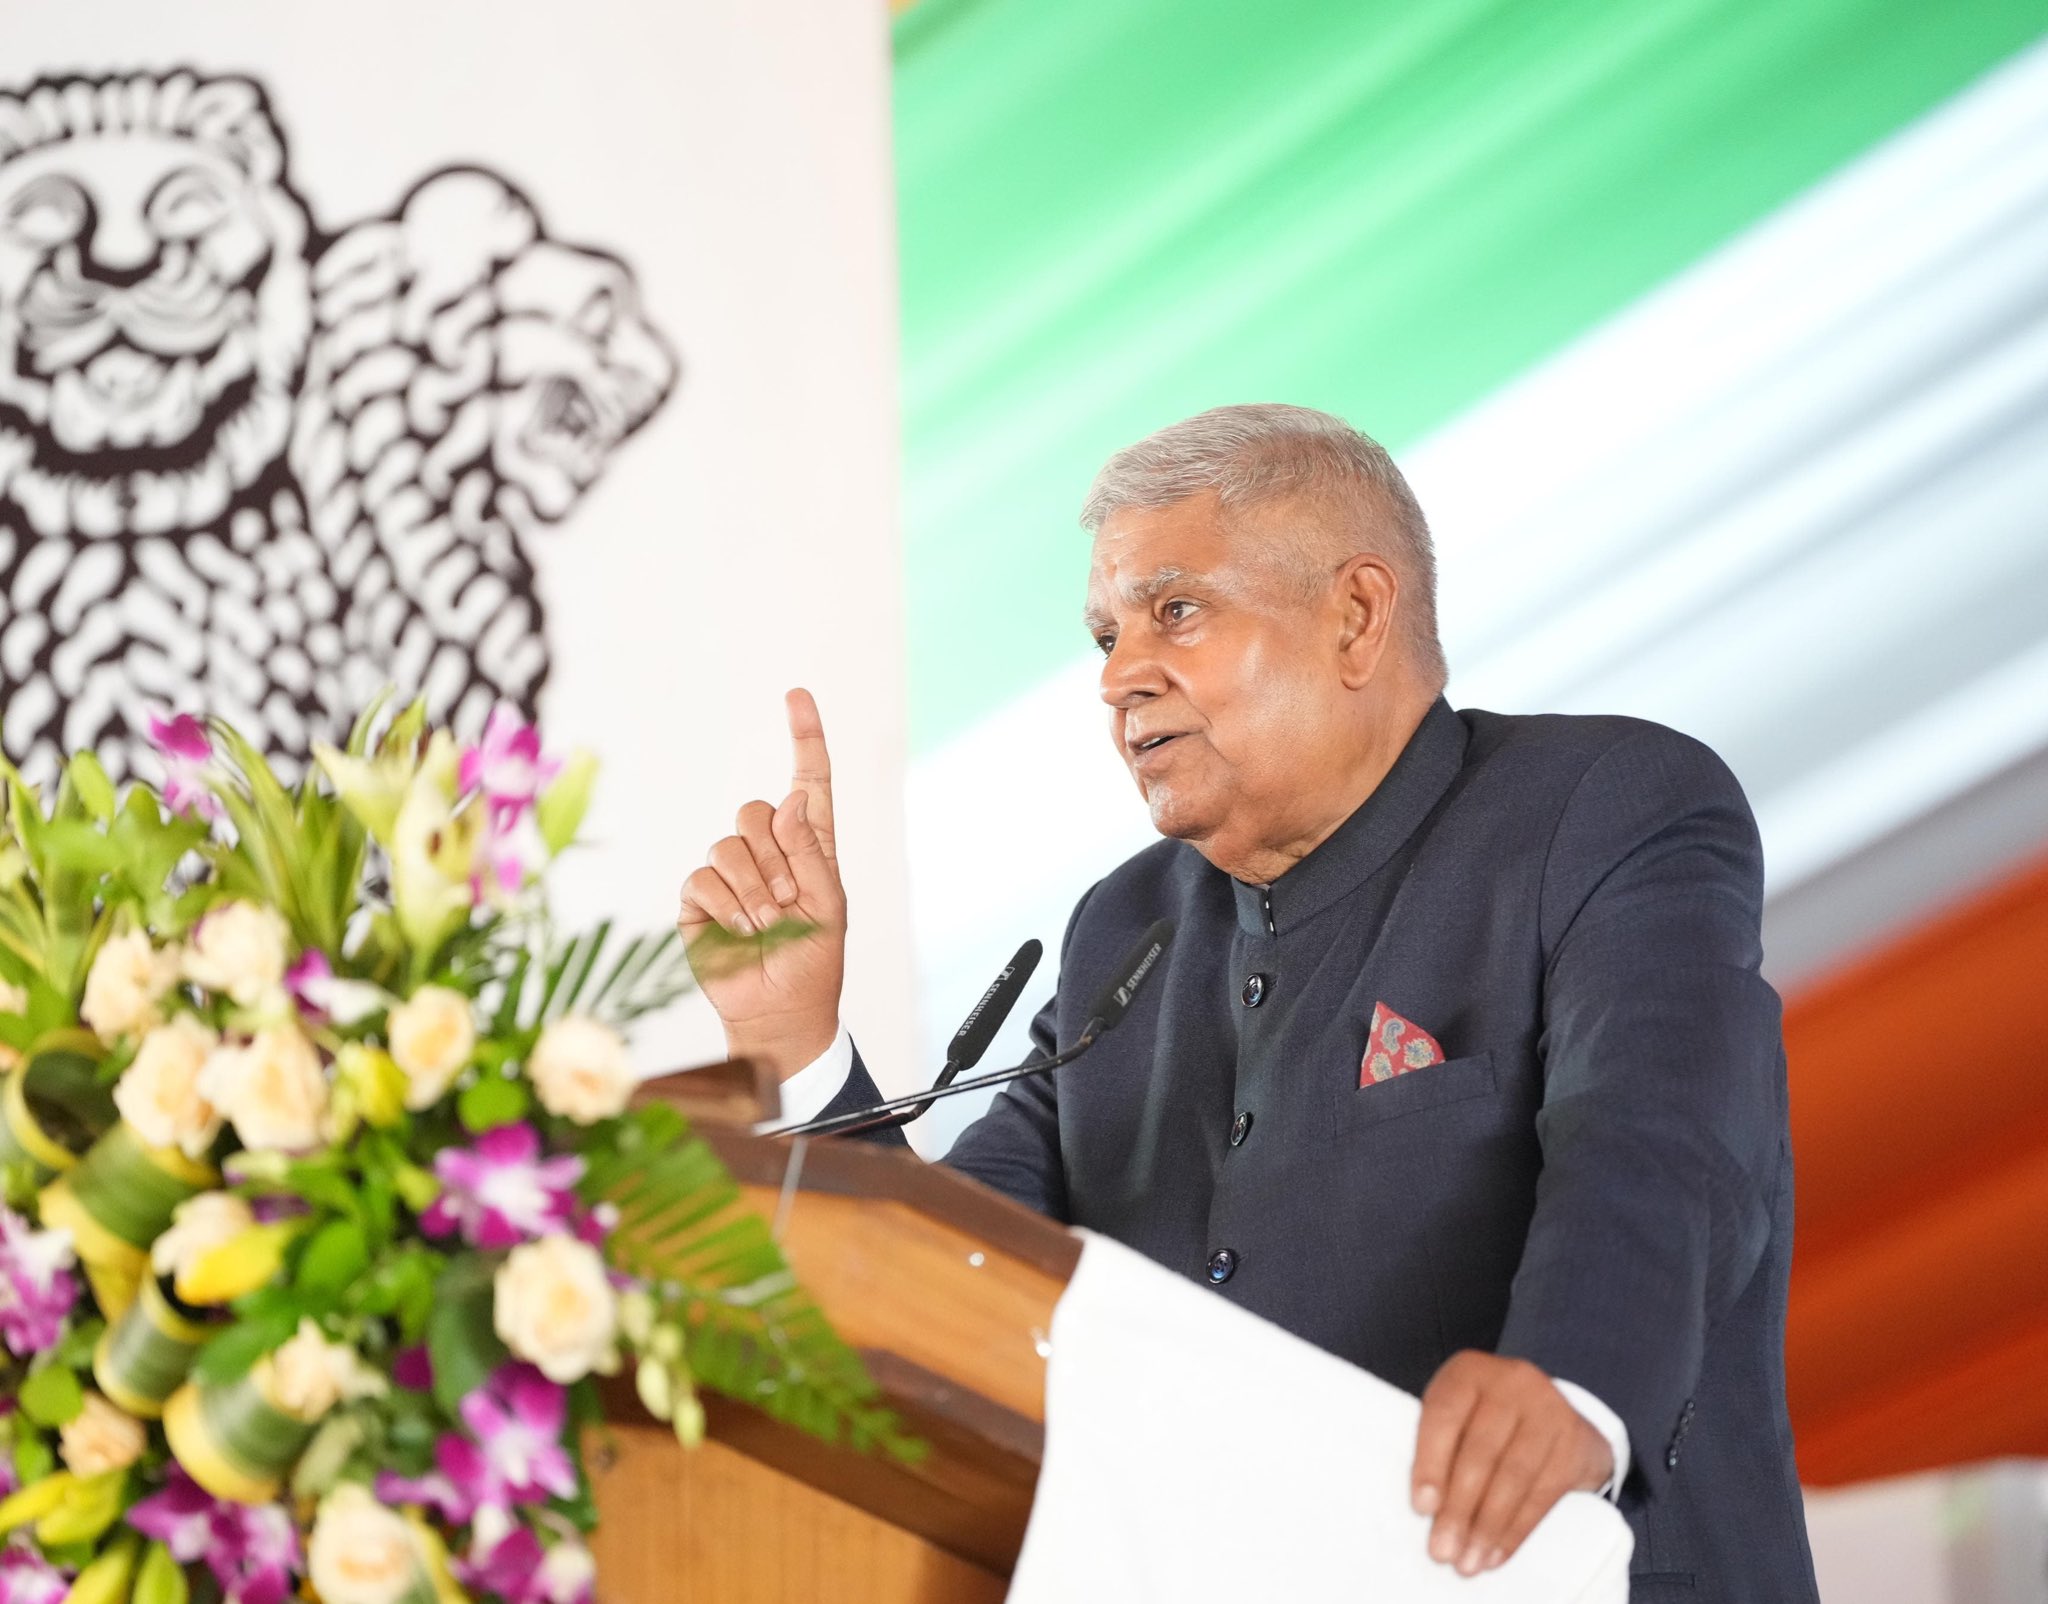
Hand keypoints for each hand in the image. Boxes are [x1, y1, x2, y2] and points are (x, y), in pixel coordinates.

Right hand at [677, 688, 846, 1080]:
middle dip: (775, 858)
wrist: (779, 1011)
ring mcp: (729, 873)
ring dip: (754, 890)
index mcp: (808, 847)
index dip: (804, 739)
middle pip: (755, 811)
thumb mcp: (829, 906)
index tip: (797, 697)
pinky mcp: (699, 898)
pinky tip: (740, 932)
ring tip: (767, 926)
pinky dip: (727, 906)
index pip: (806, 782)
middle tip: (787, 903)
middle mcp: (766, 852)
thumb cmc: (812, 962)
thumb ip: (812, 852)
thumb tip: (792, 800)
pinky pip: (704, 878)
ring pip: (729, 845)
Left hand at [1410, 1351, 1614, 1575]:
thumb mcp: (1461, 1415)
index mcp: (1469, 1371)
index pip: (1445, 1416)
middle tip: (1443, 1551)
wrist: (1557, 1413)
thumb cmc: (1489, 1420)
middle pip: (1480, 1452)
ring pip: (1513, 1476)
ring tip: (1469, 1561)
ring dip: (1487, 1526)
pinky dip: (1517, 1529)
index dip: (1431, 1464)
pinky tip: (1498, 1553)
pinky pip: (1543, 1493)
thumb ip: (1442, 1446)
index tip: (1422, 1508)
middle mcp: (1511, 1381)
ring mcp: (1548, 1408)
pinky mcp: (1575, 1440)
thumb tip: (1425, 1509)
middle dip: (1459, 1508)